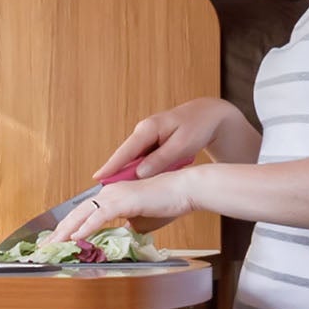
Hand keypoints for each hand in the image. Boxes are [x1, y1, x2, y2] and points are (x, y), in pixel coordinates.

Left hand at [48, 169, 200, 246]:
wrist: (186, 190)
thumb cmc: (170, 202)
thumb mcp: (143, 220)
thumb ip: (128, 228)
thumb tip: (121, 239)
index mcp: (112, 195)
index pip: (84, 212)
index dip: (69, 226)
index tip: (59, 240)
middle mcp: (109, 192)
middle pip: (76, 212)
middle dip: (60, 230)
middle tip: (47, 246)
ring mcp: (114, 195)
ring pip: (82, 213)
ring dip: (66, 230)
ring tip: (55, 244)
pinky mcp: (123, 200)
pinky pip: (98, 216)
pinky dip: (86, 227)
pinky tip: (76, 237)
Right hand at [95, 98, 252, 178]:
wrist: (211, 115)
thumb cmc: (199, 127)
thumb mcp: (182, 144)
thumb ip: (161, 159)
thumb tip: (139, 173)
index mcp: (148, 129)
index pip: (125, 151)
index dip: (111, 166)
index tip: (97, 179)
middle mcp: (143, 131)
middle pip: (126, 157)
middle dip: (117, 174)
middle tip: (106, 192)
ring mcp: (148, 137)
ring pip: (135, 159)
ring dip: (130, 174)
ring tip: (120, 191)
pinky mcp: (154, 143)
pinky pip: (144, 158)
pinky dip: (143, 170)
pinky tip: (140, 182)